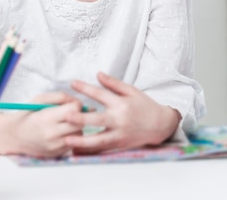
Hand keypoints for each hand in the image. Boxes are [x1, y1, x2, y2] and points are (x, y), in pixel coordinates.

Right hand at [0, 91, 84, 157]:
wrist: (14, 136)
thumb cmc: (27, 114)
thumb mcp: (40, 99)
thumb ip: (60, 97)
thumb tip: (77, 101)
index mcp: (46, 118)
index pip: (74, 110)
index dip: (76, 104)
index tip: (71, 103)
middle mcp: (51, 134)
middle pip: (80, 123)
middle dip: (79, 115)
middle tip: (71, 113)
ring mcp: (55, 146)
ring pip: (79, 134)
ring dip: (76, 127)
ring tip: (65, 123)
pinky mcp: (57, 154)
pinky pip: (73, 143)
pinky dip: (71, 136)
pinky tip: (62, 132)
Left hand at [63, 72, 180, 153]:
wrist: (160, 125)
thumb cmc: (145, 106)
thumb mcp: (132, 91)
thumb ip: (113, 83)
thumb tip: (98, 74)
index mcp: (121, 103)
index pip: (101, 94)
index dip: (86, 88)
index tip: (72, 83)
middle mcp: (119, 119)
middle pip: (98, 120)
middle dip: (81, 119)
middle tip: (66, 116)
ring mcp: (119, 134)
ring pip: (99, 140)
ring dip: (82, 141)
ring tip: (67, 140)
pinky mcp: (119, 145)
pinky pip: (102, 149)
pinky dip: (89, 151)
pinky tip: (76, 151)